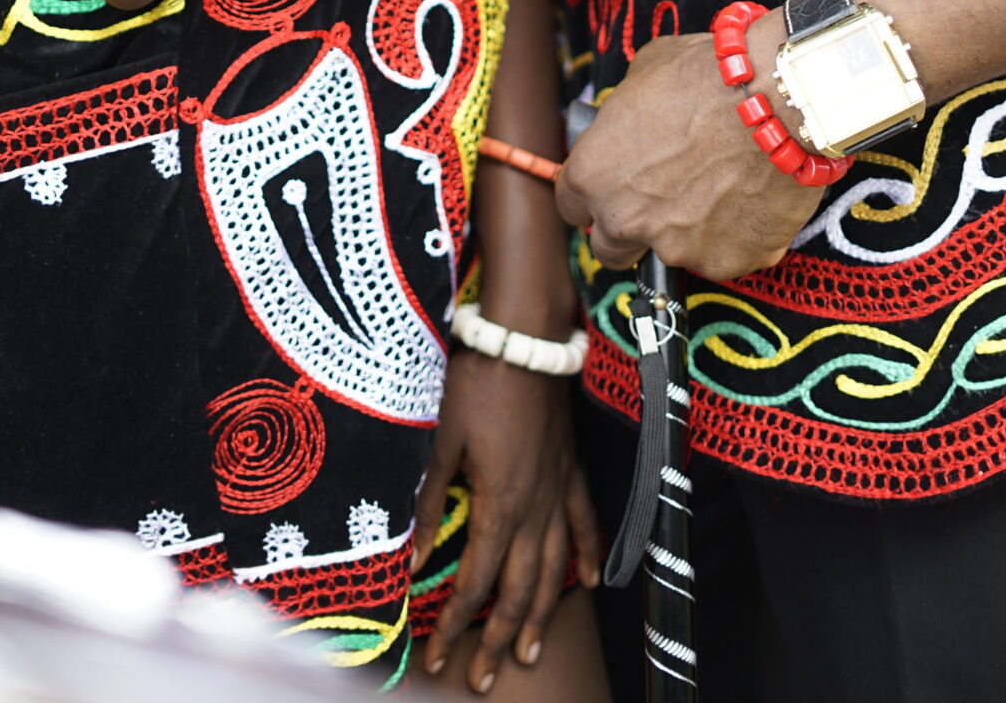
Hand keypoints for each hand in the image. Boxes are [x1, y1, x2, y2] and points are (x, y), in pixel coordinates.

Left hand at [411, 354, 600, 690]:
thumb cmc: (477, 380)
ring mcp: (558, 489)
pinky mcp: (570, 467)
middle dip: (500, 639)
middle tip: (483, 679)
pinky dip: (589, 554)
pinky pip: (585, 521)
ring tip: (530, 654)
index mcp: (499, 503)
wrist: (525, 336)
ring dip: (543, 615)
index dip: (457, 624)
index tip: (439, 655)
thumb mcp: (441, 440)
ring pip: (555, 567)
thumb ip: (429, 504)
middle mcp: (535, 507)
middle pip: (520, 589)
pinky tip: (590, 582)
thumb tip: (415, 561)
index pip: (478, 582)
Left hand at [554, 32, 815, 283]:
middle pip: (609, 248)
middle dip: (628, 228)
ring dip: (689, 227)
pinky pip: (726, 253)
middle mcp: (625, 221)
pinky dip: (736, 233)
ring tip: (724, 182)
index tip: (614, 183)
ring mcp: (677, 249)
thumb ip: (625, 113)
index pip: (571, 204)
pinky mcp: (727, 262)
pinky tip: (752, 193)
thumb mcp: (645, 73)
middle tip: (662, 196)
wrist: (776, 97)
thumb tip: (629, 120)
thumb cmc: (708, 75)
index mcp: (593, 174)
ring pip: (674, 250)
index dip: (593, 192)